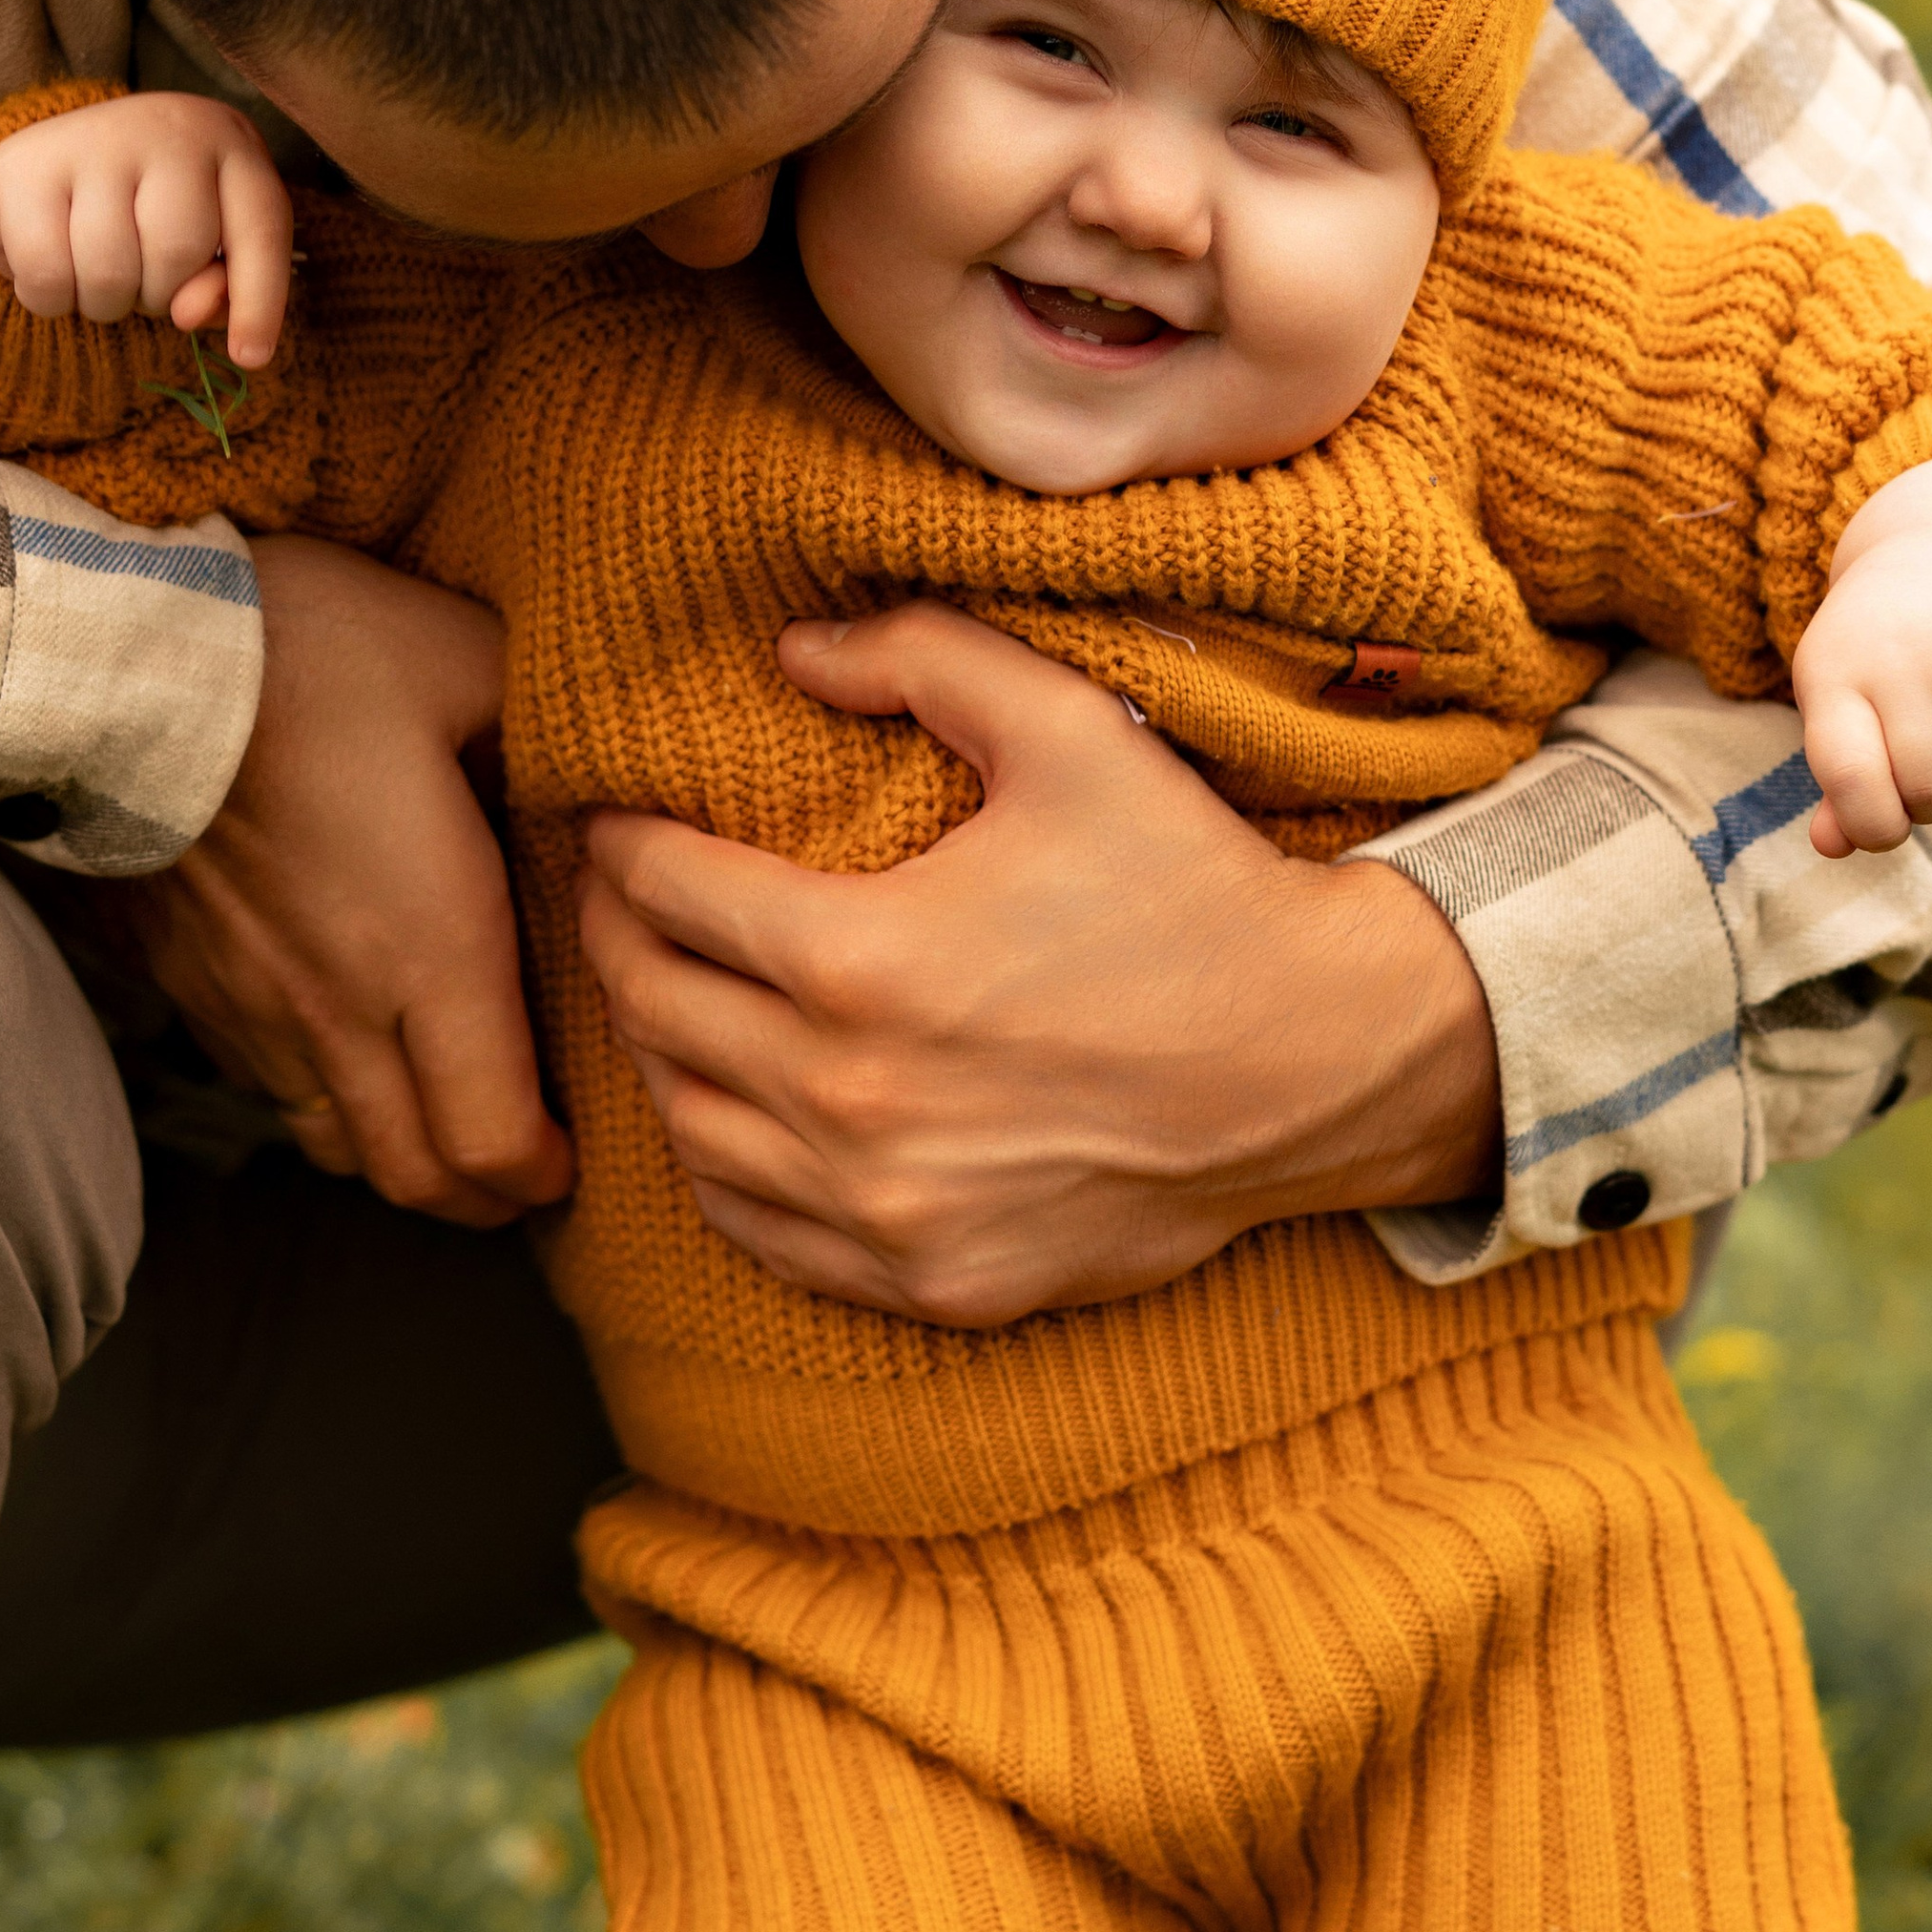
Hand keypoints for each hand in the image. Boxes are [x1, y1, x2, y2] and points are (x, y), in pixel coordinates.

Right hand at [0, 91, 296, 366]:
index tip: (251, 356)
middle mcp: (163, 127)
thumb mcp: (217, 244)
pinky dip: (49, 299)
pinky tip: (54, 267)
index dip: (260, 302)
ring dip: (103, 302)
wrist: (76, 151)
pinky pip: (43, 273)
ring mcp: (88, 139)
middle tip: (140, 276)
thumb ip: (223, 289)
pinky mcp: (19, 165)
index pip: (259, 229)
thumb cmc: (164, 210)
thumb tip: (187, 315)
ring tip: (98, 271)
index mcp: (230, 145)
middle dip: (158, 295)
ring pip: (108, 270)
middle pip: (175, 253)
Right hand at [103, 535, 571, 1222]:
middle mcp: (341, 1007)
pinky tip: (350, 1049)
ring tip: (442, 1122)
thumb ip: (549, 728)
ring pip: (334, 1145)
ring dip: (399, 1157)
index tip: (572, 1153)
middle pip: (415, 1177)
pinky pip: (266, 1087)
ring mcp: (254, 1005)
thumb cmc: (309, 648)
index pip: (489, 1139)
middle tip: (527, 1168)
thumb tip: (602, 764)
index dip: (540, 1174)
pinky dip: (322, 1101)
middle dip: (484, 1197)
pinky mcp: (190, 982)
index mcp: (430, 947)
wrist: (118, 654)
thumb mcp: (470, 658)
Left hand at [579, 602, 1499, 1323]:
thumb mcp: (1071, 732)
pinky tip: (731, 1108)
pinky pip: (758, 1229)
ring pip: (687, 1127)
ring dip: (658, 1051)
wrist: (1314, 1063)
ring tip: (668, 991)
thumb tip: (792, 650)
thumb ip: (921, 659)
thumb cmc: (1191, 889)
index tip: (617, 821)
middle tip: (621, 895)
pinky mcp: (927, 1281)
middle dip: (618, 938)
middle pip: (656, 1009)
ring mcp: (885, 1208)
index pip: (666, 895)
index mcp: (863, 962)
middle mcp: (850, 1102)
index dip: (623, 846)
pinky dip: (720, 1163)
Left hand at [1795, 535, 1931, 857]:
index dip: (1870, 824)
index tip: (1884, 823)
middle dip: (1930, 804)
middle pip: (1928, 789)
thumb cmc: (1878, 662)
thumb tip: (1832, 846)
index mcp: (1834, 673)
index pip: (1851, 776)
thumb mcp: (1842, 706)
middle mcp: (1903, 655)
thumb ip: (1840, 783)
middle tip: (1930, 769)